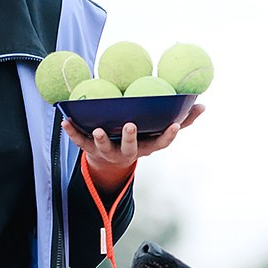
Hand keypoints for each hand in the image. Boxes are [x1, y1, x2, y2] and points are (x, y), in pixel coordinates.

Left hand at [63, 101, 205, 186]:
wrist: (110, 162)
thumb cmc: (140, 139)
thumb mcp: (158, 131)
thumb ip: (182, 120)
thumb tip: (203, 106)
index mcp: (146, 146)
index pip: (160, 144)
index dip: (167, 136)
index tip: (174, 125)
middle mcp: (128, 152)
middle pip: (131, 148)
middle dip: (131, 138)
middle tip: (131, 125)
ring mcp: (108, 152)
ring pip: (104, 148)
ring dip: (101, 139)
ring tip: (99, 129)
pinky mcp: (90, 149)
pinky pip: (80, 140)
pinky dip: (72, 132)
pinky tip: (64, 120)